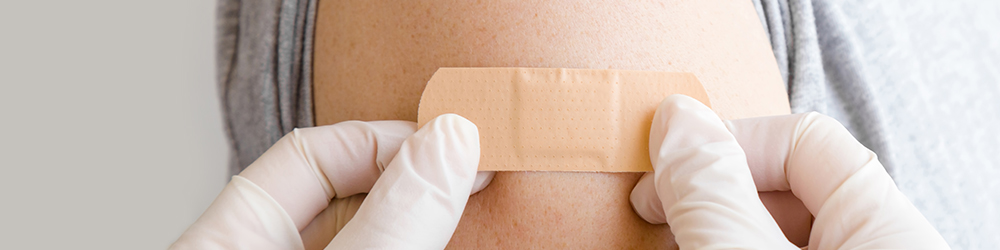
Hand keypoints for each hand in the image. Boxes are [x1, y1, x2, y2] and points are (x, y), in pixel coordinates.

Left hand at [170, 114, 494, 249]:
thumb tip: (447, 146)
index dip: (385, 141)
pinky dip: (416, 249)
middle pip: (345, 197)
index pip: (309, 155)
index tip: (454, 147)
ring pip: (369, 238)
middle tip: (474, 175)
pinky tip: (449, 240)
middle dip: (411, 179)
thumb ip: (389, 224)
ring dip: (420, 221)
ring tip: (466, 205)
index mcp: (228, 239)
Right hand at [630, 95, 948, 248]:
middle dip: (713, 193)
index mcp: (890, 233)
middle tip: (658, 217)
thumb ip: (714, 194)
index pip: (806, 140)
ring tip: (670, 246)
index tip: (664, 171)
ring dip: (716, 231)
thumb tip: (680, 121)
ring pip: (781, 236)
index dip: (728, 143)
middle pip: (791, 190)